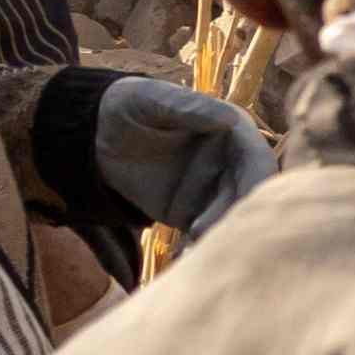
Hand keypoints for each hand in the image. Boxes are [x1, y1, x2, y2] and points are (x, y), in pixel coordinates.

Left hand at [92, 77, 274, 240]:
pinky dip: (201, 246)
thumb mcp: (153, 100)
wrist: (95, 135)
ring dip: (220, 234)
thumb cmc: (129, 106)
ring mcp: (214, 192)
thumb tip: (230, 118)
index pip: (259, 161)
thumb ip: (189, 108)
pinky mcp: (193, 214)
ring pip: (231, 219)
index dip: (259, 181)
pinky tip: (186, 254)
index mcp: (235, 134)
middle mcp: (233, 165)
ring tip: (191, 242)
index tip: (249, 201)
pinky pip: (205, 234)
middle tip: (210, 229)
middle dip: (237, 215)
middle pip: (250, 196)